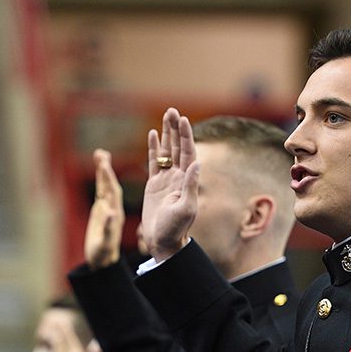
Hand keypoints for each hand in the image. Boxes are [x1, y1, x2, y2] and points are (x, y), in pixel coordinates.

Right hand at [85, 149, 124, 269]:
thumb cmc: (103, 254)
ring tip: (99, 154)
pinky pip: (101, 191)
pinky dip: (99, 179)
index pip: (112, 191)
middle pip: (109, 184)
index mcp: (116, 213)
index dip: (108, 177)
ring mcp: (107, 208)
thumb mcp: (104, 242)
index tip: (104, 163)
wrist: (103, 260)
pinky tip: (99, 169)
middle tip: (101, 153)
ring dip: (103, 170)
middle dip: (105, 169)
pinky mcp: (101, 210)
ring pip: (105, 185)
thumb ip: (107, 228)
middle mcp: (113, 207)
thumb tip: (110, 212)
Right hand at [140, 107, 199, 260]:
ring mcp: (166, 179)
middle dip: (176, 129)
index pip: (188, 153)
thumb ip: (191, 185)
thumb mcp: (186, 208)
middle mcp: (179, 176)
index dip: (186, 136)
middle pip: (178, 147)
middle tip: (172, 110)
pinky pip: (154, 162)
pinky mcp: (154, 184)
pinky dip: (154, 148)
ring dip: (167, 134)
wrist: (163, 241)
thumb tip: (196, 163)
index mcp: (188, 180)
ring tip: (166, 115)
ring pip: (166, 151)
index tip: (183, 120)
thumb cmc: (175, 228)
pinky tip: (154, 134)